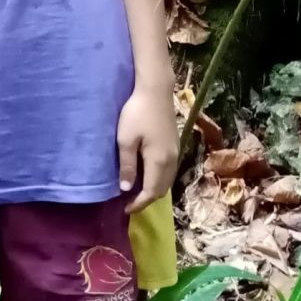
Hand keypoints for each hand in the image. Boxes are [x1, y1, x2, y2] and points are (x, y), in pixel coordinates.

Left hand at [117, 81, 177, 213]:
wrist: (155, 91)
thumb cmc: (137, 113)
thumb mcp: (126, 140)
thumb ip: (127, 165)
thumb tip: (127, 189)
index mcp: (159, 161)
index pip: (151, 192)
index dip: (139, 204)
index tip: (125, 210)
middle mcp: (172, 160)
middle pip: (162, 189)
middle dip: (147, 199)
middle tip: (129, 203)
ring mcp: (176, 152)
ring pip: (167, 180)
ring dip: (153, 189)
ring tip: (136, 192)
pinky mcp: (174, 144)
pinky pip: (168, 170)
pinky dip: (158, 179)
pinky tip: (147, 175)